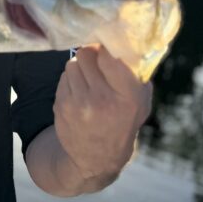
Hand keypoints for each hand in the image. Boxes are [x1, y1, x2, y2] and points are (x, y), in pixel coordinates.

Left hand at [53, 44, 152, 183]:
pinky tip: (79, 93)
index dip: (107, 47)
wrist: (96, 158)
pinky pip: (63, 78)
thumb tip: (127, 44)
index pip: (109, 56)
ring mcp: (79, 103)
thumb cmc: (123, 123)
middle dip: (91, 54)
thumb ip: (137, 75)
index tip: (108, 49)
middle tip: (97, 62)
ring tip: (89, 80)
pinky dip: (70, 80)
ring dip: (80, 67)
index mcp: (127, 96)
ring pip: (72, 64)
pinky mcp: (61, 106)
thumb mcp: (140, 103)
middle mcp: (102, 99)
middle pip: (87, 54)